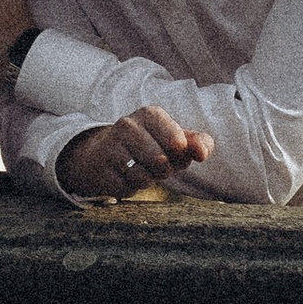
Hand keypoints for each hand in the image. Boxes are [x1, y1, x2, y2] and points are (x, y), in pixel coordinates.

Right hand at [58, 107, 215, 200]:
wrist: (105, 154)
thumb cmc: (149, 146)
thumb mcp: (176, 140)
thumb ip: (198, 143)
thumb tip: (202, 153)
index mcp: (151, 114)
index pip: (178, 142)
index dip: (180, 154)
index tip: (175, 150)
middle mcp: (128, 124)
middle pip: (161, 161)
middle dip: (164, 170)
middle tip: (156, 163)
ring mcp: (111, 145)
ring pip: (143, 177)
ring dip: (147, 180)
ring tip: (140, 169)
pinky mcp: (100, 167)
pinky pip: (126, 188)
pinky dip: (130, 188)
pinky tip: (123, 175)